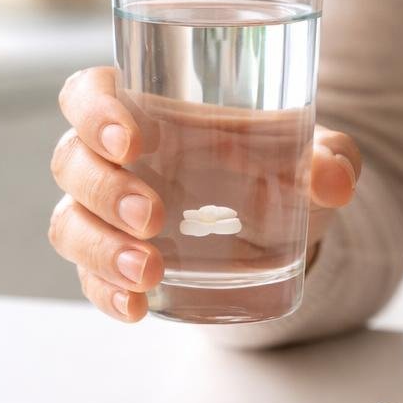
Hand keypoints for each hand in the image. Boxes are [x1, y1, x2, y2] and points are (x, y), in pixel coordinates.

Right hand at [48, 66, 360, 321]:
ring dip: (101, 249)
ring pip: (70, 224)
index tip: (132, 138)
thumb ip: (330, 158)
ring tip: (150, 271)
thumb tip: (331, 177)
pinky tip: (136, 308)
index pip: (88, 94)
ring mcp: (107, 215)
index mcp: (147, 110)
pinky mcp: (115, 263)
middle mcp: (114, 159)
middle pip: (72, 162)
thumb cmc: (285, 169)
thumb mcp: (316, 157)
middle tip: (153, 216)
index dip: (94, 111)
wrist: (289, 229)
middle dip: (104, 190)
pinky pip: (89, 279)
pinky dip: (106, 294)